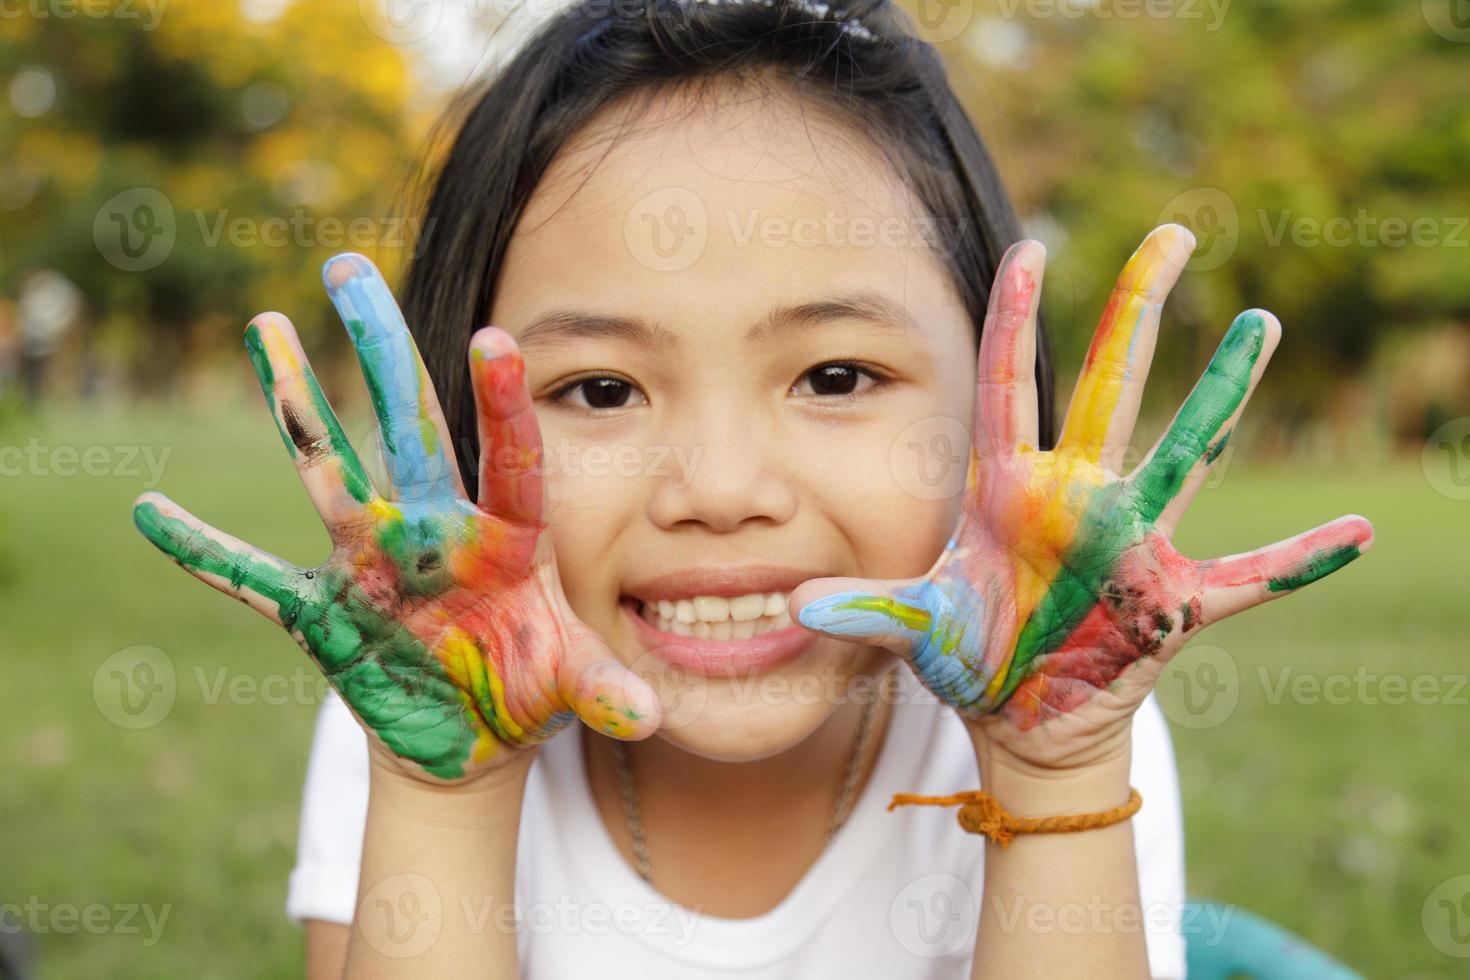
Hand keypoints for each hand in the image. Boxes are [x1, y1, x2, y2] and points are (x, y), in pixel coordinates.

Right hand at [133, 253, 659, 782]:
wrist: (472, 731)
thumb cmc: (528, 688)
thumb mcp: (570, 684)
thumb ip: (603, 688)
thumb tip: (649, 713)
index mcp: (507, 540)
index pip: (510, 458)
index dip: (505, 403)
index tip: (496, 335)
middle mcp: (435, 529)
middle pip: (407, 424)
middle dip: (381, 348)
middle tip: (347, 265)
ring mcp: (374, 562)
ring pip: (326, 467)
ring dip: (293, 402)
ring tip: (266, 323)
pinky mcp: (326, 610)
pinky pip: (253, 577)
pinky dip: (204, 551)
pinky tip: (150, 510)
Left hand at [791, 225, 1372, 769]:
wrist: (1020, 711)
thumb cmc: (969, 653)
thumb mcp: (915, 624)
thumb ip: (864, 609)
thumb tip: (795, 604)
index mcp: (1008, 489)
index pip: (1009, 382)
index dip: (1016, 317)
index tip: (1029, 246)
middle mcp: (1077, 497)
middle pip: (1112, 385)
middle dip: (1139, 309)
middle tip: (1173, 233)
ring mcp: (1131, 541)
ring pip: (1188, 451)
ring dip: (1223, 393)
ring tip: (1260, 325)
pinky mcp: (1171, 602)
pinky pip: (1250, 579)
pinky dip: (1301, 562)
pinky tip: (1358, 534)